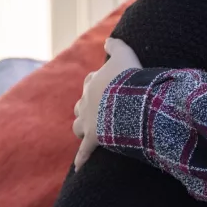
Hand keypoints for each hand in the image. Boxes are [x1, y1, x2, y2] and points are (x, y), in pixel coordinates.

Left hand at [72, 38, 141, 170]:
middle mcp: (86, 102)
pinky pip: (84, 152)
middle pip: (81, 104)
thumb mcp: (125, 55)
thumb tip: (109, 39)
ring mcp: (88, 121)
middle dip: (87, 106)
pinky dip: (82, 159)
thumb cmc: (127, 79)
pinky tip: (79, 166)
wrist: (126, 102)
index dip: (99, 82)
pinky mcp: (93, 139)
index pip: (91, 81)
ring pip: (78, 126)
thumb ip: (116, 45)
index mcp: (93, 83)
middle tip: (100, 108)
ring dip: (83, 127)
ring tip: (89, 132)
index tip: (108, 84)